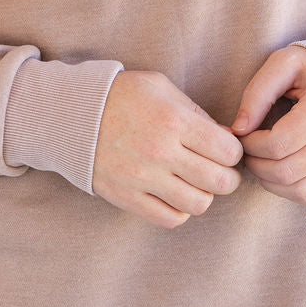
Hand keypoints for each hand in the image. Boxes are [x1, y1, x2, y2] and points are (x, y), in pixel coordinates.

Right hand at [93, 70, 244, 228]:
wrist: (71, 114)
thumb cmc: (120, 95)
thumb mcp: (160, 87)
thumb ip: (194, 111)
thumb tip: (223, 137)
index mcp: (174, 121)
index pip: (228, 151)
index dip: (234, 152)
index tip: (226, 149)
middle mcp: (161, 152)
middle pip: (220, 182)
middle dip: (228, 177)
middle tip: (220, 171)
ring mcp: (143, 178)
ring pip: (198, 204)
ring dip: (204, 195)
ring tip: (196, 183)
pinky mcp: (126, 197)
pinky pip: (169, 219)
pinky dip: (179, 211)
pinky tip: (175, 195)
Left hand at [230, 45, 305, 206]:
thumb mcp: (284, 63)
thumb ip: (257, 93)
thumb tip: (238, 129)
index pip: (278, 144)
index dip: (250, 146)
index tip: (243, 135)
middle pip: (288, 171)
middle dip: (257, 166)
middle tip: (247, 152)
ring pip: (302, 191)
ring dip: (272, 183)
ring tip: (261, 163)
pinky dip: (292, 191)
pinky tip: (280, 172)